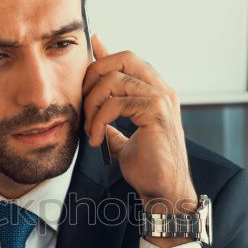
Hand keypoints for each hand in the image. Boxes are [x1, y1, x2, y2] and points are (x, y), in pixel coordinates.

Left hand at [82, 34, 197, 228]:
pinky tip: (97, 140)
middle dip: (94, 76)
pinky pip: (116, 103)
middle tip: (83, 105)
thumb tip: (97, 106)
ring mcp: (161, 100)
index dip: (104, 55)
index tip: (85, 59)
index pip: (128, 61)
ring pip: (114, 81)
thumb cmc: (147, 168)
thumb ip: (114, 118)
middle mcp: (162, 91)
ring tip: (89, 130)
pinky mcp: (156, 113)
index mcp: (156, 93)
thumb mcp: (123, 137)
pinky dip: (99, 120)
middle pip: (123, 59)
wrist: (164, 191)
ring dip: (92, 104)